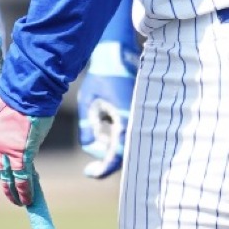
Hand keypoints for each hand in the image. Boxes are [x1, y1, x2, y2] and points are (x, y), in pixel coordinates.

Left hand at [0, 95, 53, 206]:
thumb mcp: (10, 118)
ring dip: (16, 193)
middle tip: (13, 196)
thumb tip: (20, 146)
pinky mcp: (20, 156)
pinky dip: (25, 191)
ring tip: (22, 202)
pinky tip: (29, 199)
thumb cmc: (23, 99)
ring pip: (9, 178)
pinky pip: (22, 179)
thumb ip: (11, 134)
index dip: (3, 171)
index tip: (9, 179)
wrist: (27, 92)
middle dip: (7, 185)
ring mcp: (5, 151)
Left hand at [76, 40, 136, 178]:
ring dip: (109, 144)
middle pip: (122, 153)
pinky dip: (115, 135)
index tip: (89, 173)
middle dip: (105, 156)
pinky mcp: (139, 116)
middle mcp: (137, 122)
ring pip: (125, 144)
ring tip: (96, 118)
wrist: (117, 55)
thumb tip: (92, 147)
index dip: (104, 168)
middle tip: (90, 161)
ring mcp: (140, 119)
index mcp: (125, 119)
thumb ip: (89, 128)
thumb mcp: (88, 102)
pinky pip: (128, 134)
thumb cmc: (100, 77)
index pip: (117, 155)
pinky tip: (104, 116)